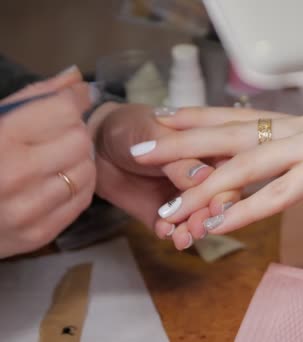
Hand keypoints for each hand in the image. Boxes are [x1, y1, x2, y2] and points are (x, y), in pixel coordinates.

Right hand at [0, 67, 95, 256]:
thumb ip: (34, 97)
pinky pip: (83, 199)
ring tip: (55, 158)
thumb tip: (77, 79)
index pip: (63, 110)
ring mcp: (27, 209)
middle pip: (79, 140)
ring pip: (86, 170)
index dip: (70, 102)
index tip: (67, 102)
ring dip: (78, 160)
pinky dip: (77, 184)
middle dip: (74, 131)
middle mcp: (13, 175)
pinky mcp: (38, 233)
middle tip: (57, 134)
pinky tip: (57, 180)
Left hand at [89, 105, 289, 248]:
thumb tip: (202, 176)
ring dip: (193, 228)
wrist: (94, 143)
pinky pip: (171, 228)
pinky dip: (171, 232)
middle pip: (214, 199)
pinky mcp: (162, 214)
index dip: (225, 188)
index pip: (225, 171)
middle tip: (201, 226)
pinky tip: (167, 233)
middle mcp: (201, 177)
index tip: (219, 204)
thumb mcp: (152, 134)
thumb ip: (177, 157)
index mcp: (208, 151)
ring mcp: (182, 198)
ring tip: (185, 237)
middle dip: (209, 215)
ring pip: (195, 218)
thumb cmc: (130, 127)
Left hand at [131, 109, 302, 246]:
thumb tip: (269, 179)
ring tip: (171, 206)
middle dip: (183, 143)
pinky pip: (281, 193)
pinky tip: (220, 221)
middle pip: (233, 133)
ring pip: (249, 163)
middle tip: (142, 149)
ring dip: (206, 187)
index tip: (165, 122)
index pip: (242, 119)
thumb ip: (300, 171)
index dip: (200, 119)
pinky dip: (248, 207)